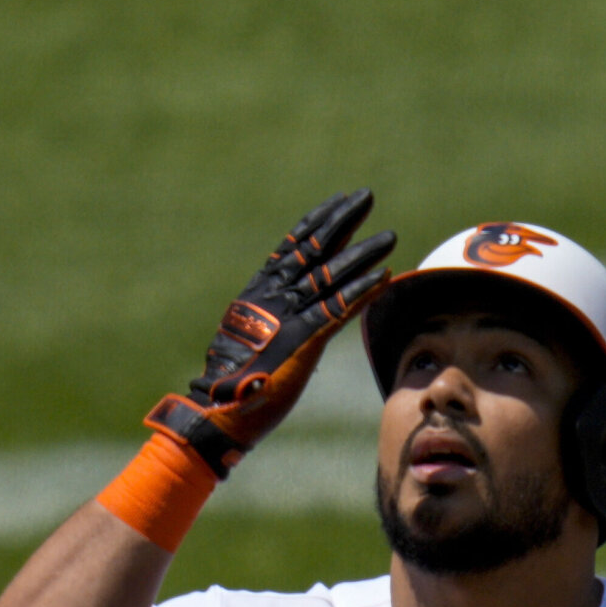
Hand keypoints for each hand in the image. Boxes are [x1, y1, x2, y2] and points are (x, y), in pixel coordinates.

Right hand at [147, 189, 395, 476]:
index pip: (292, 246)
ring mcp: (288, 317)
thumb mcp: (254, 342)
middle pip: (313, 249)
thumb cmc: (233, 383)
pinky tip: (383, 277)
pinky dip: (361, 293)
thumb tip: (286, 322)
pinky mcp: (302, 341)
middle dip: (342, 222)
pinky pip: (337, 311)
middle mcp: (273, 297)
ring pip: (331, 276)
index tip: (338, 202)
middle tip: (365, 197)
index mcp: (259, 293)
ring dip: (362, 255)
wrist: (217, 409)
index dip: (317, 222)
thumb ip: (272, 324)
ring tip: (389, 237)